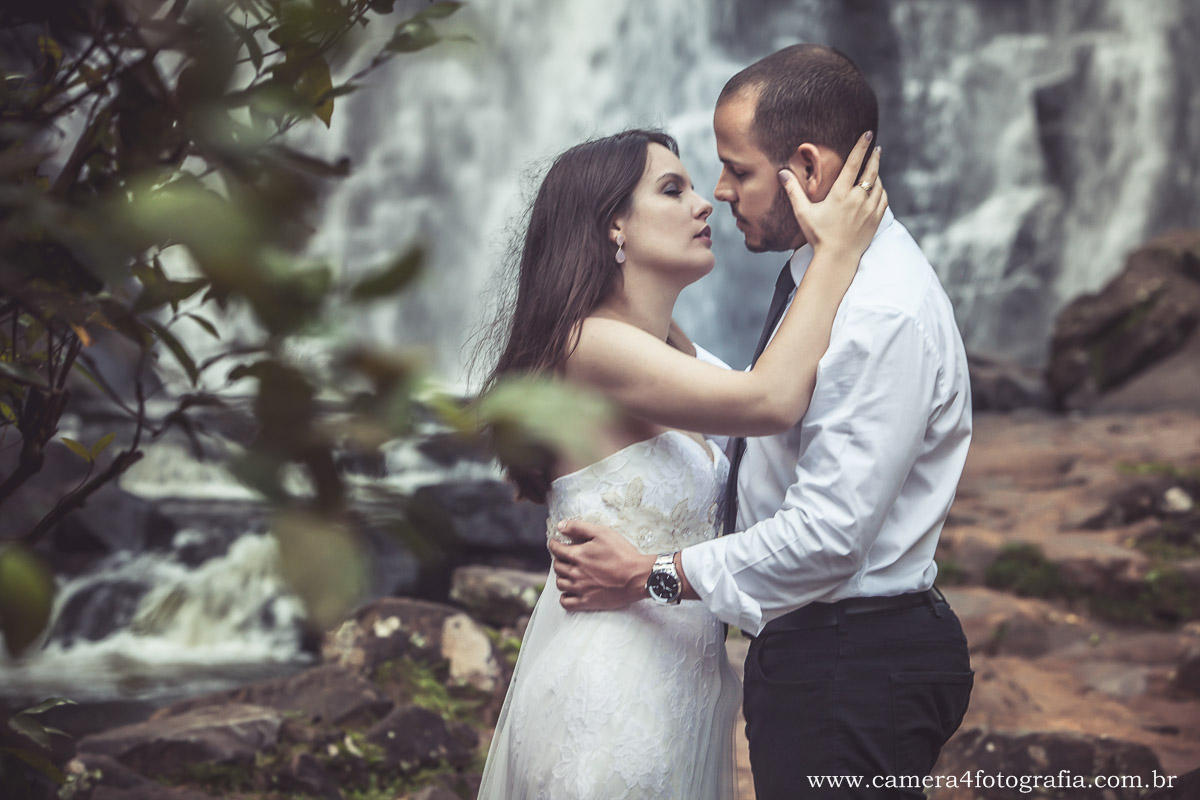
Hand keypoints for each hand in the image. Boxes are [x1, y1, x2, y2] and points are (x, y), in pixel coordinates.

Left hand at [547, 520, 654, 610]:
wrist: (638, 577)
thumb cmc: (622, 554)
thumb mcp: (602, 533)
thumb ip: (579, 528)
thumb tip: (561, 526)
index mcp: (578, 555)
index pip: (556, 549)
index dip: (554, 544)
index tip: (556, 543)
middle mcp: (575, 573)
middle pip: (557, 566)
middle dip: (558, 559)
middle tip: (565, 557)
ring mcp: (580, 589)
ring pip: (560, 584)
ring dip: (561, 576)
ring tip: (568, 572)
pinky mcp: (587, 602)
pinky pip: (566, 602)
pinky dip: (564, 597)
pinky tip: (570, 591)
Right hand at [779, 131, 886, 260]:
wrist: (837, 258)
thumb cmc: (818, 236)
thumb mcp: (803, 213)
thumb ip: (794, 191)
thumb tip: (782, 173)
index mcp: (840, 194)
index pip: (854, 163)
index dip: (861, 147)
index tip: (868, 134)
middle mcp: (857, 198)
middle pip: (871, 171)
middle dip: (874, 157)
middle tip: (876, 148)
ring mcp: (869, 209)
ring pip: (878, 184)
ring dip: (877, 174)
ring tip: (874, 169)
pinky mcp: (876, 219)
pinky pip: (883, 199)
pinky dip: (881, 190)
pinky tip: (878, 188)